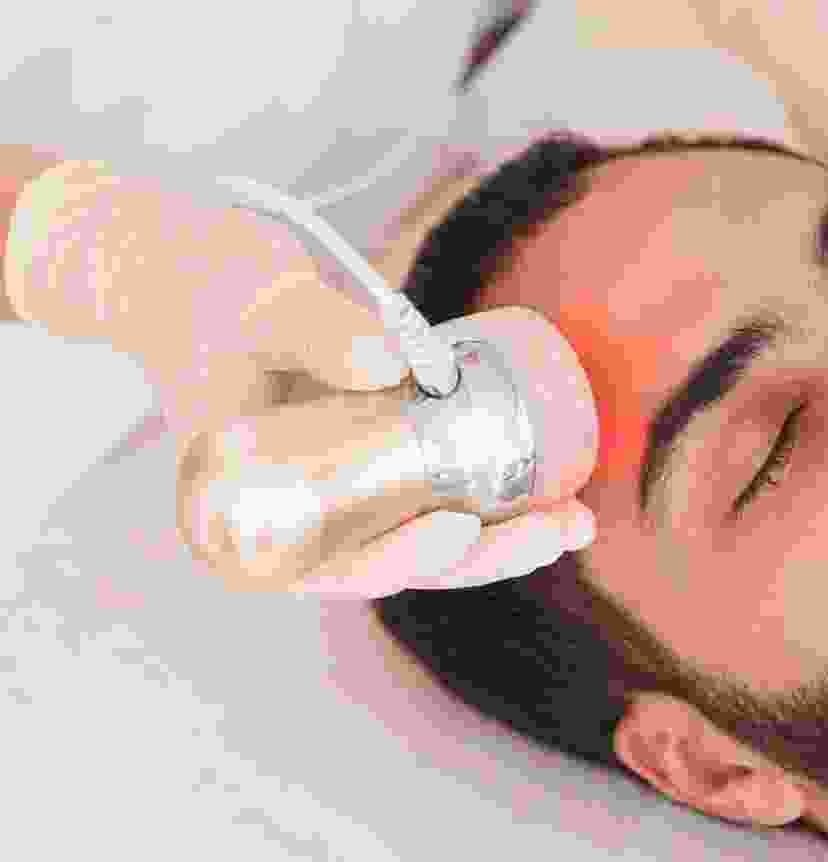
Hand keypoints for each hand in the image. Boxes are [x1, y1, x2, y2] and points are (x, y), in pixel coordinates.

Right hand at [172, 270, 596, 600]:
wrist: (189, 270)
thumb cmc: (203, 289)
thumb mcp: (254, 303)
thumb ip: (314, 328)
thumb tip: (395, 361)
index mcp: (253, 511)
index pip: (331, 562)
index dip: (397, 559)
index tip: (457, 528)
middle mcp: (302, 515)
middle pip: (398, 560)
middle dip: (482, 555)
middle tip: (559, 528)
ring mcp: (340, 489)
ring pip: (423, 533)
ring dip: (501, 534)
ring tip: (575, 516)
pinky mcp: (371, 457)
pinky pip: (432, 487)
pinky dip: (487, 488)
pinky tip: (551, 482)